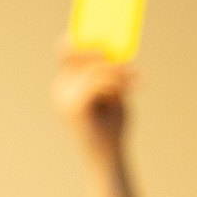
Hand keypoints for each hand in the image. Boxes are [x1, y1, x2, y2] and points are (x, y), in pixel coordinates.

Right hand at [53, 41, 131, 164]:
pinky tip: (131, 90)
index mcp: (65, 85)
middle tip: (129, 65)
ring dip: (119, 71)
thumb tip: (113, 48)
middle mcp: (60, 89)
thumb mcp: (111, 93)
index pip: (67, 50)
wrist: (108, 157)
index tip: (106, 40)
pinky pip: (98, 81)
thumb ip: (108, 73)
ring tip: (136, 81)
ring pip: (94, 67)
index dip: (85, 40)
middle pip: (80, 53)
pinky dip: (117, 83)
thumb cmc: (111, 127)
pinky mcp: (74, 106)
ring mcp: (64, 98)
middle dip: (106, 54)